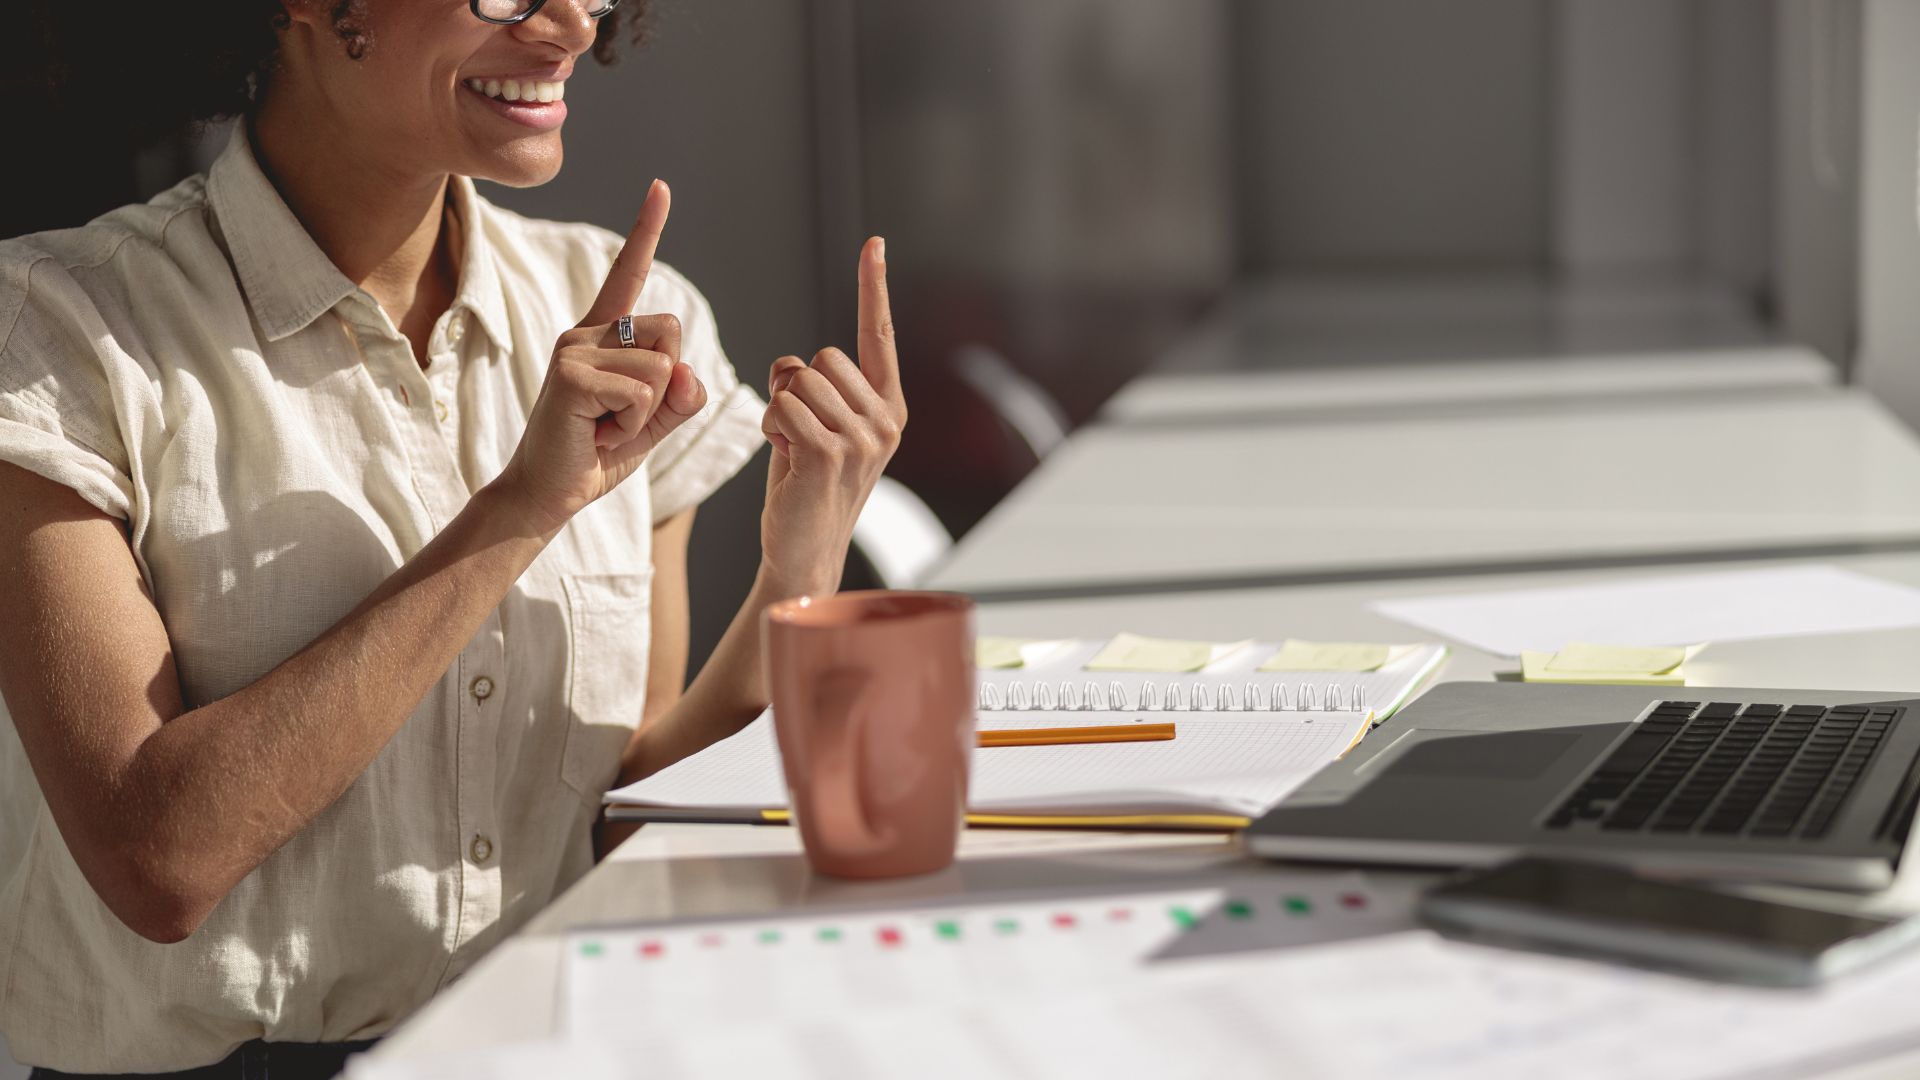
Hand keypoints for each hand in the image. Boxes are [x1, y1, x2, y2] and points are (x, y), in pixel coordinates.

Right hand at [492, 180, 708, 533]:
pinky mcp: (569, 374)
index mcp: (604, 334)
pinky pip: (641, 392)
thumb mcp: (652, 422)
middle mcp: (585, 331)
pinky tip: (595, 434)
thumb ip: (680, 396)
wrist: (548, 494)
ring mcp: (574, 348)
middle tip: (620, 416)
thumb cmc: (595, 453)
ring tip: (604, 426)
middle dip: (665, 384)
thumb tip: (687, 373)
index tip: (660, 187)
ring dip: (645, 413)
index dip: (646, 229)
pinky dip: (630, 425)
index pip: (629, 272)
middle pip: (672, 332)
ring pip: (660, 369)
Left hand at [757, 237, 907, 596]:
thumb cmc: (805, 488)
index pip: (879, 336)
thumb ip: (818, 389)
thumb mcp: (819, 430)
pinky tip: (785, 460)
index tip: (874, 244)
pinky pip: (782, 406)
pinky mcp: (829, 454)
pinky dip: (771, 428)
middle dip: (795, 388)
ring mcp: (862, 439)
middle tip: (800, 435)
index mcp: (889, 409)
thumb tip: (791, 366)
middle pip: (820, 357)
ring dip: (780, 411)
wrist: (804, 552)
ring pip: (797, 381)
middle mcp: (886, 421)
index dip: (873, 288)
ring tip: (792, 451)